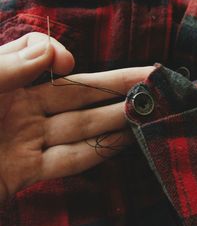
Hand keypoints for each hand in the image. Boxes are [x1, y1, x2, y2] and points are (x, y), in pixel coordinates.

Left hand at [0, 32, 153, 203]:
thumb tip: (57, 51)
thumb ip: (9, 64)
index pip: (44, 61)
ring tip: (148, 111)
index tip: (68, 62)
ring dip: (114, 120)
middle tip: (152, 80)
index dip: (61, 57)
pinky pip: (68, 161)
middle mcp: (19, 109)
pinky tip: (122, 142)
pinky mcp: (24, 174)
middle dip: (115, 87)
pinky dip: (96, 153)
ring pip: (80, 127)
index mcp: (3, 82)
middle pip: (77, 94)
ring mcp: (25, 142)